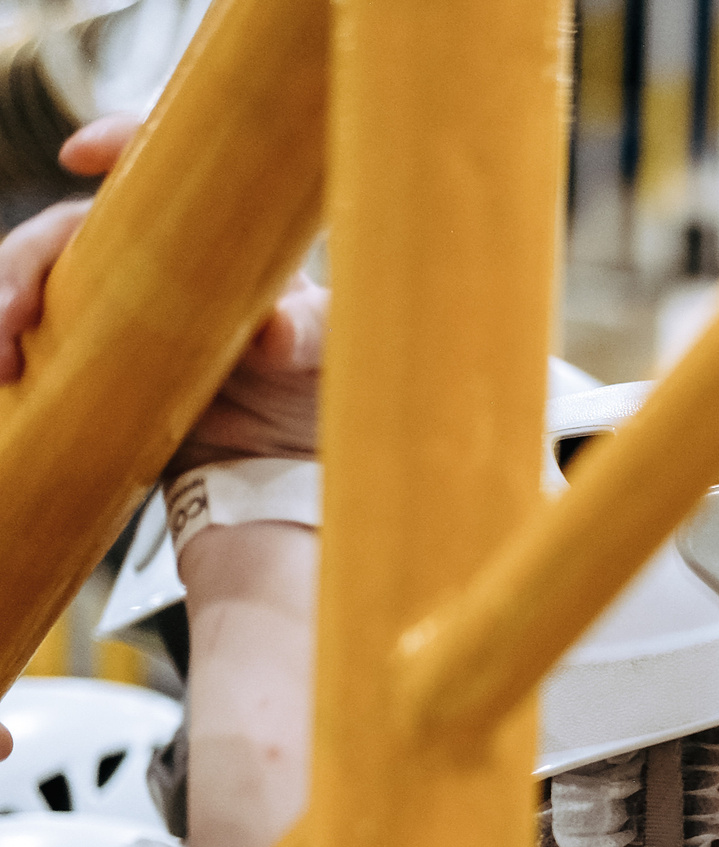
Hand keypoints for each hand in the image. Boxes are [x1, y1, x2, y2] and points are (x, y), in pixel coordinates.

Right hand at [0, 113, 324, 465]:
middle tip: (12, 312)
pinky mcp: (93, 354)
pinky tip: (3, 374)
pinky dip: (8, 347)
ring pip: (41, 281)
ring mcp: (116, 307)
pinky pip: (37, 337)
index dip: (115, 146)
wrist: (286, 464)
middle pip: (70, 231)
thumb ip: (306, 337)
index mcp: (208, 238)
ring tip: (2, 358)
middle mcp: (152, 263)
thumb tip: (274, 331)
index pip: (154, 171)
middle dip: (27, 261)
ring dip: (4, 307)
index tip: (75, 155)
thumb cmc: (312, 391)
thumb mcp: (324, 359)